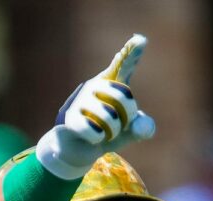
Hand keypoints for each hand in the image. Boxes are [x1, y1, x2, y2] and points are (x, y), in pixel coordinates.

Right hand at [35, 34, 156, 179]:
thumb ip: (141, 128)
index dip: (132, 53)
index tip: (140, 39)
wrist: (76, 150)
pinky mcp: (70, 118)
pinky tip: (93, 137)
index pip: (123, 66)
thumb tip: (142, 127)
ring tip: (107, 133)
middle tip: (125, 123)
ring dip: (113, 131)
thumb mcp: (128, 133)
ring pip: (109, 116)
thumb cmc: (105, 135)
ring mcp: (80, 101)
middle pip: (122, 94)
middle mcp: (94, 87)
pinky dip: (98, 139)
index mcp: (110, 84)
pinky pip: (94, 131)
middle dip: (129, 114)